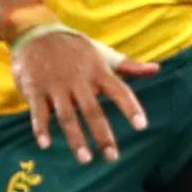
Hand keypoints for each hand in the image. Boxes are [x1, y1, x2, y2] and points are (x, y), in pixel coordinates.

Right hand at [12, 30, 156, 165]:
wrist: (36, 31)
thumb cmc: (75, 48)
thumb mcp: (102, 54)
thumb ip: (128, 66)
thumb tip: (156, 70)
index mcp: (98, 72)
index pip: (119, 91)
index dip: (130, 108)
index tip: (141, 126)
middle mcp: (78, 81)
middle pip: (93, 111)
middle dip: (103, 135)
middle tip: (112, 157)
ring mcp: (55, 86)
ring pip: (67, 116)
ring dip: (76, 139)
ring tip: (86, 159)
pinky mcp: (34, 90)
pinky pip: (38, 112)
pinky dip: (41, 128)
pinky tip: (45, 144)